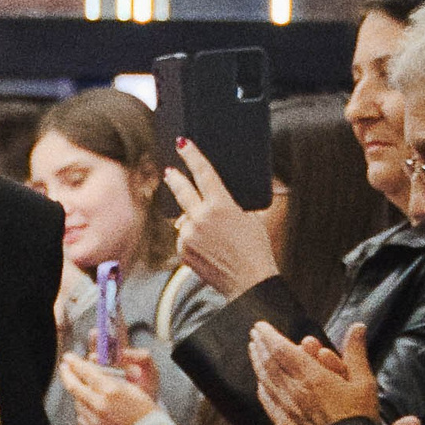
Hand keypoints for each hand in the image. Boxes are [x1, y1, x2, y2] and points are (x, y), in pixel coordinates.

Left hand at [58, 348, 156, 424]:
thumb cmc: (148, 413)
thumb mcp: (134, 388)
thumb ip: (113, 380)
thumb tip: (95, 372)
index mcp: (112, 390)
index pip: (86, 372)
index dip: (74, 362)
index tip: (68, 357)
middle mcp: (100, 405)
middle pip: (74, 386)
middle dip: (67, 374)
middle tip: (64, 367)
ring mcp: (95, 420)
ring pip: (77, 402)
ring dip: (77, 393)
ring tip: (82, 387)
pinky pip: (81, 417)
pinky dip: (83, 409)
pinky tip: (89, 406)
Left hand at [162, 138, 278, 298]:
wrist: (249, 280)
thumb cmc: (255, 248)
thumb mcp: (249, 218)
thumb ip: (229, 205)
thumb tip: (217, 199)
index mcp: (221, 205)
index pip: (203, 173)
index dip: (192, 155)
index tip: (182, 144)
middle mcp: (200, 218)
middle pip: (182, 191)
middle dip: (175, 178)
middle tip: (169, 170)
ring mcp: (189, 236)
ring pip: (184, 219)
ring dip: (192, 220)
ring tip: (214, 234)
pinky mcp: (183, 251)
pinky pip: (184, 238)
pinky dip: (192, 239)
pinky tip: (209, 248)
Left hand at [246, 319, 413, 424]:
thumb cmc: (358, 420)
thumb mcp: (364, 382)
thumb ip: (356, 352)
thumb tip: (357, 326)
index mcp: (312, 377)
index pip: (282, 350)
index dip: (269, 336)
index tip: (260, 326)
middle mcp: (293, 391)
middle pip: (269, 363)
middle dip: (260, 346)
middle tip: (254, 334)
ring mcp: (285, 408)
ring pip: (265, 380)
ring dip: (257, 362)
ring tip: (253, 350)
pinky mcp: (283, 424)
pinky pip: (267, 400)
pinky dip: (262, 385)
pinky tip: (260, 381)